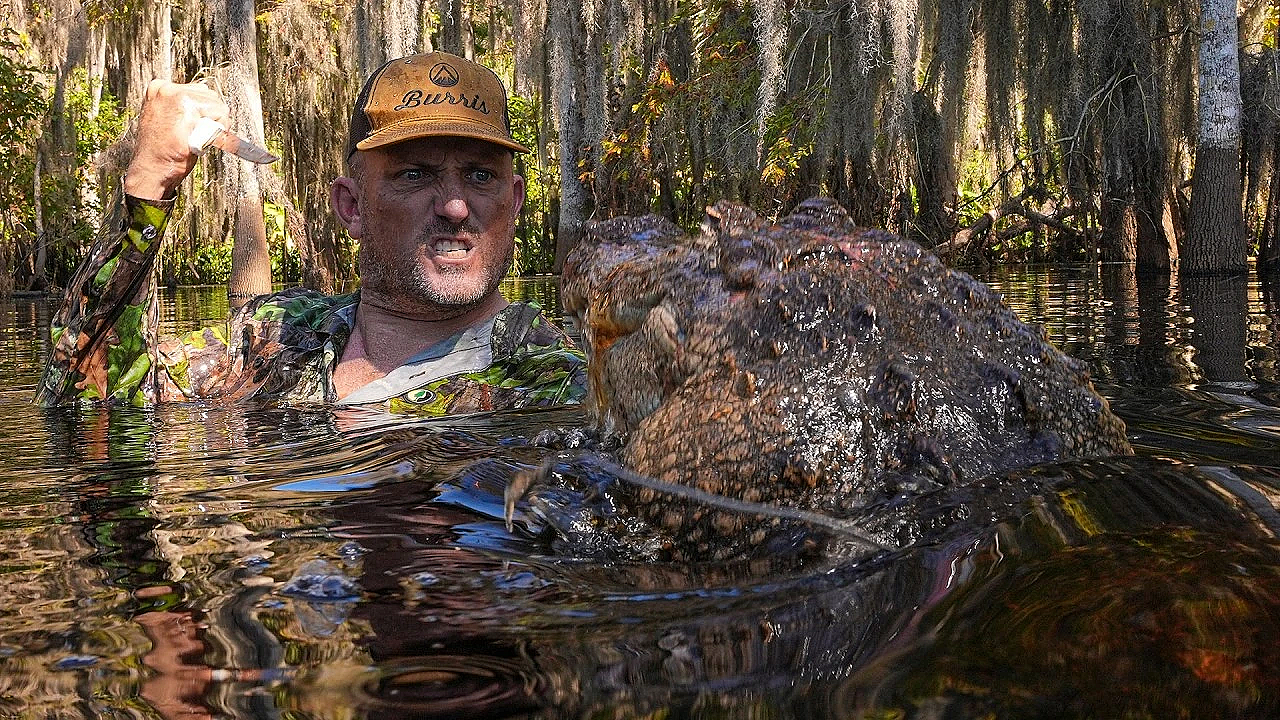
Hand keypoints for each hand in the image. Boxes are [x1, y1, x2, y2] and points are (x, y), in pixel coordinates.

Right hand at [124, 79, 229, 200]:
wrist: (153, 169)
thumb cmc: (162, 152)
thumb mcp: (169, 121)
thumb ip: (183, 107)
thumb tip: (204, 94)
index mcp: (160, 89)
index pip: (200, 92)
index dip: (205, 113)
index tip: (194, 129)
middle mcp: (166, 88)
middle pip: (211, 96)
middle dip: (212, 118)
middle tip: (196, 136)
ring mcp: (175, 96)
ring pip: (217, 104)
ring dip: (215, 125)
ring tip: (196, 139)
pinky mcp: (186, 106)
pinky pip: (219, 113)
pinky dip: (219, 131)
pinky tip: (202, 140)